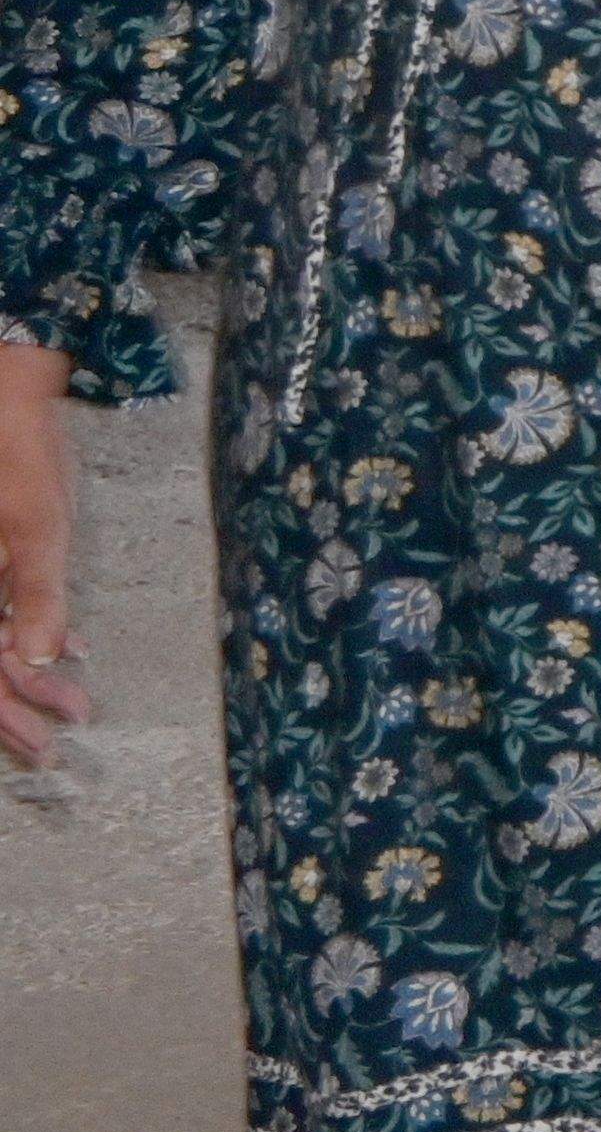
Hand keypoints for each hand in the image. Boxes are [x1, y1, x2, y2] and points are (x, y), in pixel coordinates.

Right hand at [0, 340, 87, 769]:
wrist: (3, 388)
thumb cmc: (17, 450)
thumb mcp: (36, 520)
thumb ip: (35, 592)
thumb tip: (42, 657)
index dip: (6, 711)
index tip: (46, 740)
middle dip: (9, 706)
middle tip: (51, 744)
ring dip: (13, 678)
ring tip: (63, 704)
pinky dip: (15, 635)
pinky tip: (54, 652)